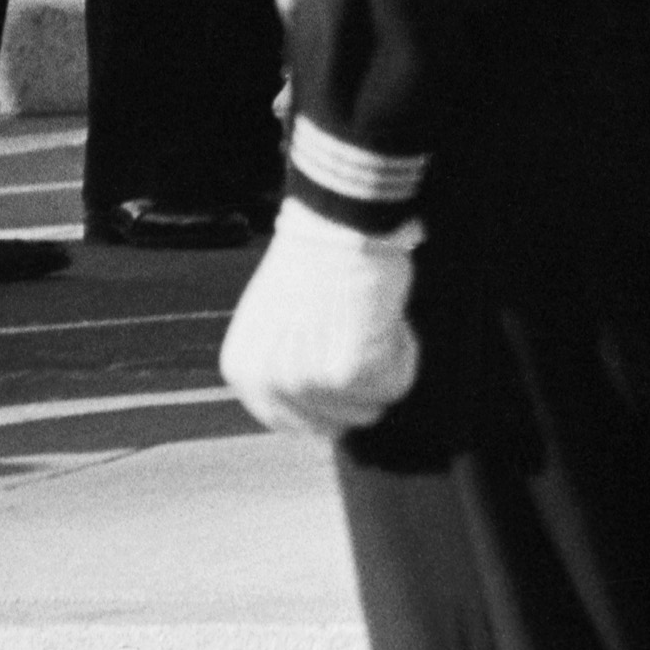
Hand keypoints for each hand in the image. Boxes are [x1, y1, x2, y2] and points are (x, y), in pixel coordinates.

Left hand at [219, 197, 421, 436]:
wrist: (336, 224)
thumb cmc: (316, 259)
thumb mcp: (276, 322)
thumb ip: (285, 363)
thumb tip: (319, 397)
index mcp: (245, 374)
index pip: (291, 423)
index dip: (328, 403)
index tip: (348, 375)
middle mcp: (270, 385)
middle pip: (335, 425)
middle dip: (359, 389)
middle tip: (366, 339)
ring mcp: (308, 382)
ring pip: (371, 407)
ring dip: (383, 368)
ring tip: (375, 323)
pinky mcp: (349, 372)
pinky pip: (397, 383)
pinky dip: (405, 353)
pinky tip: (391, 319)